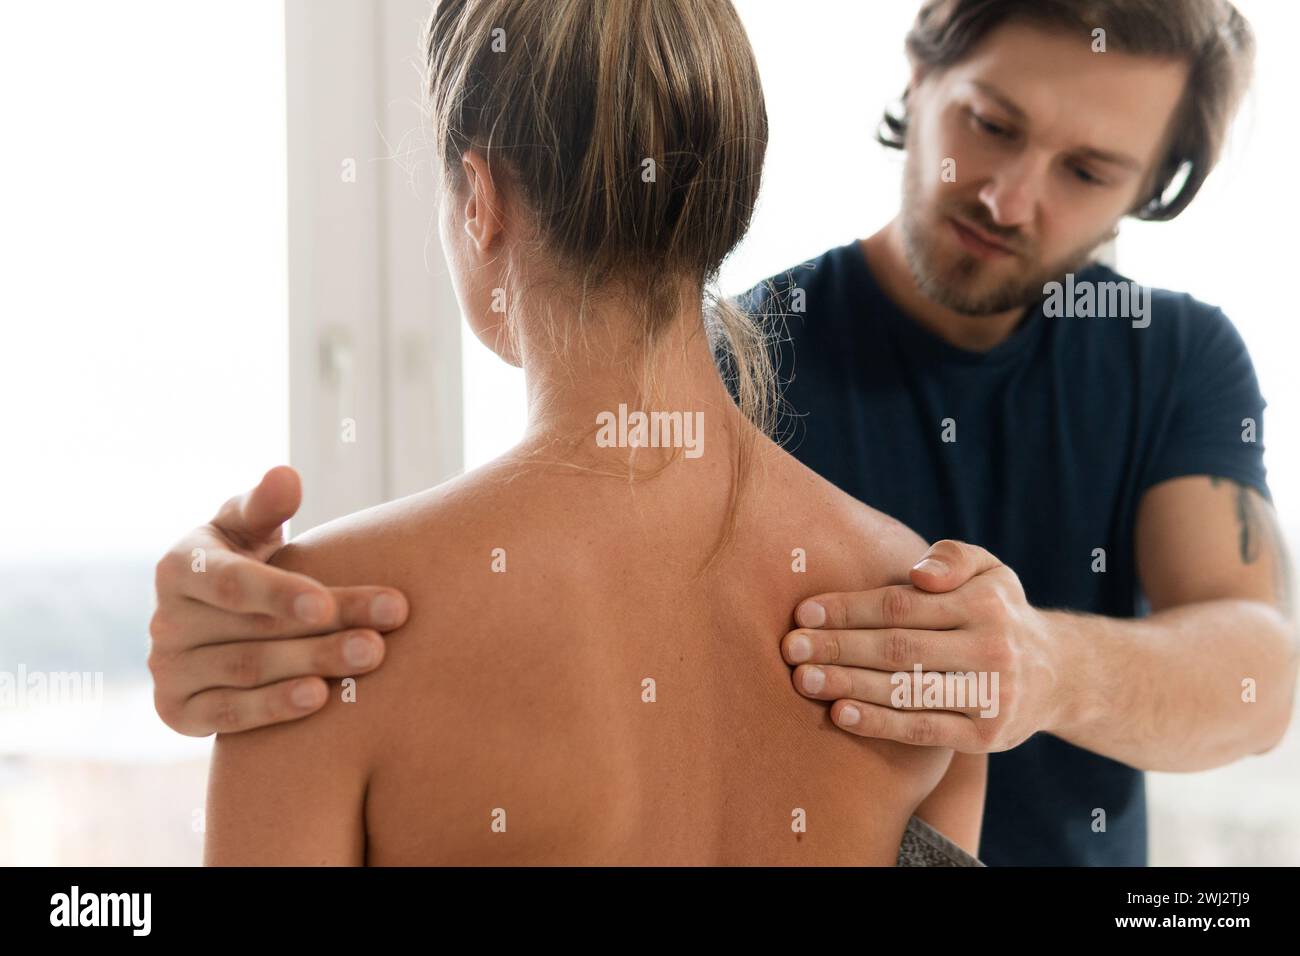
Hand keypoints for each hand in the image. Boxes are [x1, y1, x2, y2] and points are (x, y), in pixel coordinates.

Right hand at [149, 465, 408, 735]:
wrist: (220, 620)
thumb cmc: (247, 560)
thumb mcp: (249, 526)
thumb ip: (265, 504)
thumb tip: (286, 476)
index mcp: (179, 567)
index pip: (231, 582)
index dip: (279, 593)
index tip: (327, 603)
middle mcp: (165, 620)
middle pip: (254, 630)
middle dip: (324, 631)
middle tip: (381, 637)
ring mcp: (168, 670)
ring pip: (248, 672)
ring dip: (312, 666)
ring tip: (370, 657)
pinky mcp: (177, 712)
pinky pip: (229, 715)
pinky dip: (275, 708)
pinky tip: (321, 697)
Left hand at [781, 540, 1063, 751]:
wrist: (1059, 674)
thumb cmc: (1000, 612)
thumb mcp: (990, 569)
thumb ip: (953, 557)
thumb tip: (919, 574)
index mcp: (984, 603)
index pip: (900, 606)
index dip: (848, 609)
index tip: (803, 613)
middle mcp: (990, 648)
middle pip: (897, 648)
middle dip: (838, 647)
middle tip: (790, 648)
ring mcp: (990, 695)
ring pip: (906, 690)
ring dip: (848, 685)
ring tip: (803, 679)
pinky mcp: (984, 736)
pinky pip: (922, 728)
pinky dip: (879, 723)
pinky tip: (840, 714)